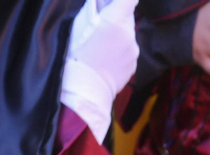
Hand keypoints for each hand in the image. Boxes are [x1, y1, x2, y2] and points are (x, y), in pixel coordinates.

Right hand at [60, 0, 139, 141]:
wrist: (84, 91)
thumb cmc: (76, 56)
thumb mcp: (79, 25)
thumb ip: (95, 10)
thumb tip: (102, 3)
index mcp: (116, 19)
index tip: (117, 2)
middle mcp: (129, 33)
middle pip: (127, 16)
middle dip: (116, 18)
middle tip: (100, 27)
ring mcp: (133, 50)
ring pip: (127, 35)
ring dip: (117, 37)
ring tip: (100, 49)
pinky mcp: (133, 65)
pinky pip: (127, 52)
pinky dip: (119, 53)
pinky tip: (105, 61)